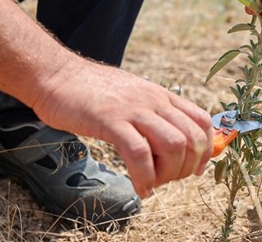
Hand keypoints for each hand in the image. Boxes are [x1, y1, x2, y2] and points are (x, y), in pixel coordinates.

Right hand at [32, 58, 212, 197]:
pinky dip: (144, 177)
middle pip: (192, 138)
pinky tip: (138, 187)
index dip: (206, 150)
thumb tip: (166, 140)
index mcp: (160, 95)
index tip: (194, 168)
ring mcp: (132, 109)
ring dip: (168, 174)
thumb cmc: (88, 91)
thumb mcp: (129, 96)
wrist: (55, 75)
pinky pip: (139, 153)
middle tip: (166, 180)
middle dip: (187, 169)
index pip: (202, 121)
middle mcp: (152, 100)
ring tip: (152, 183)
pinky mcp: (110, 120)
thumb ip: (149, 114)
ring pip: (173, 145)